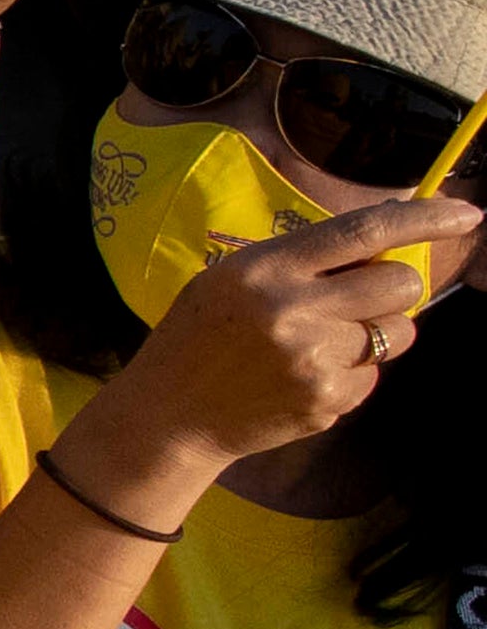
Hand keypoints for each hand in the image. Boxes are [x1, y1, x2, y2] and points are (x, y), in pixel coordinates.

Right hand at [70, 195, 478, 498]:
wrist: (171, 415)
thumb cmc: (201, 337)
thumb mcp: (233, 279)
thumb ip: (304, 263)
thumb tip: (386, 250)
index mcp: (266, 269)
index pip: (364, 231)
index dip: (424, 217)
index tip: (465, 213)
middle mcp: (294, 310)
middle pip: (400, 283)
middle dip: (393, 289)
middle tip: (356, 301)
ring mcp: (315, 359)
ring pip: (399, 332)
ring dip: (376, 333)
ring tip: (321, 344)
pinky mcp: (329, 399)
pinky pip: (375, 374)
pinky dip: (352, 373)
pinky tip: (305, 378)